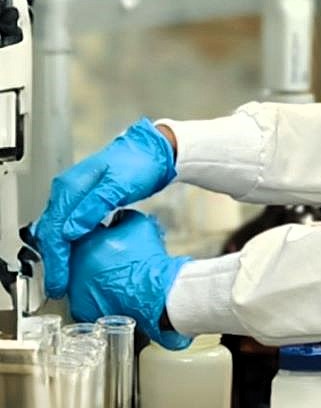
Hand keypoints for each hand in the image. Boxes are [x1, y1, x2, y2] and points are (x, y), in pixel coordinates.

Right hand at [34, 117, 176, 297]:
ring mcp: (76, 194)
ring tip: (65, 276)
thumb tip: (69, 230)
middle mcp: (68, 190)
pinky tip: (75, 255)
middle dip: (54, 260)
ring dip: (60, 253)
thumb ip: (93, 207)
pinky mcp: (86, 199)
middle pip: (52, 231)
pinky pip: (69, 225)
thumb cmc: (139, 163)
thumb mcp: (118, 186)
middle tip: (60, 285)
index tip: (59, 279)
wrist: (154, 150)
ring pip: (58, 229)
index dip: (56, 257)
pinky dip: (69, 242)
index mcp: (71, 187)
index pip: (55, 228)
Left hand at [68, 209, 191, 349]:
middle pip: (78, 254)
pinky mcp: (81, 309)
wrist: (153, 291)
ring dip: (92, 272)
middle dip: (93, 251)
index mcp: (84, 243)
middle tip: (112, 252)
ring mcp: (75, 291)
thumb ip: (121, 216)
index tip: (107, 234)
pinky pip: (83, 296)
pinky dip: (93, 292)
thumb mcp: (138, 223)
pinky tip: (111, 286)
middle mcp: (73, 267)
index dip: (97, 231)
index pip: (82, 231)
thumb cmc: (146, 260)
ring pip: (78, 276)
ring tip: (114, 270)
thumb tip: (116, 217)